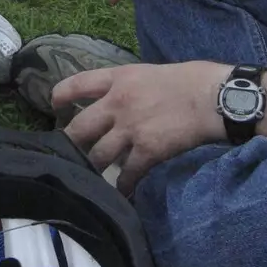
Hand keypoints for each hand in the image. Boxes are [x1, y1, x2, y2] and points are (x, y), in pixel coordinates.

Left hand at [57, 61, 225, 194]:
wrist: (213, 97)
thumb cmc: (188, 79)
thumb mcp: (149, 72)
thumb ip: (128, 86)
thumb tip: (118, 100)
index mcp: (119, 78)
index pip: (77, 83)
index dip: (60, 95)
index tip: (53, 105)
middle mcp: (117, 103)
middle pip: (79, 127)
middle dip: (69, 143)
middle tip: (64, 152)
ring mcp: (130, 128)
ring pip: (97, 155)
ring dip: (91, 168)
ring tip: (87, 177)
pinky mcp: (147, 151)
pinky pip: (127, 175)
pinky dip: (122, 187)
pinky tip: (121, 194)